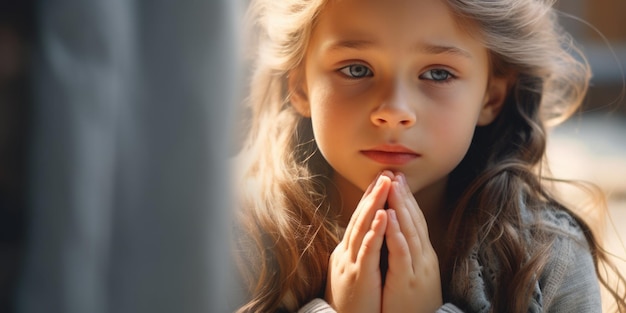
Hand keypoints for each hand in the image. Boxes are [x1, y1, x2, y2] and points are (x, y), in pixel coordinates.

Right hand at [325, 172, 392, 312]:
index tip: (379, 181)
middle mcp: (345, 254)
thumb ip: (356, 256)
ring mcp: (350, 264)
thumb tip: (363, 240)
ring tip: (385, 184)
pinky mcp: (358, 276)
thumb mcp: (352, 275)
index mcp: (346, 253)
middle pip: (359, 218)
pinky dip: (375, 231)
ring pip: (362, 228)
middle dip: (372, 194)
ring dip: (374, 204)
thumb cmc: (350, 305)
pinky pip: (367, 250)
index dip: (369, 200)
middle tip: (384, 173)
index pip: (359, 221)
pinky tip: (383, 215)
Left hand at [382, 173, 441, 312]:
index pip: (415, 221)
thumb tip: (398, 234)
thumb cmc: (411, 304)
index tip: (398, 180)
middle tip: (395, 173)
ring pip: (409, 231)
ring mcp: (417, 268)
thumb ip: (406, 254)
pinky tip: (390, 216)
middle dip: (404, 196)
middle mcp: (423, 258)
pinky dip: (396, 232)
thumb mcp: (410, 274)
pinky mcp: (408, 280)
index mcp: (422, 256)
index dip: (407, 200)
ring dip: (401, 206)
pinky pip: (402, 252)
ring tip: (393, 186)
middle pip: (414, 221)